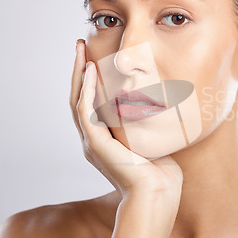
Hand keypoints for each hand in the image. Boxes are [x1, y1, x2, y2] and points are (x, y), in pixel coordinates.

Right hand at [69, 39, 182, 198]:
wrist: (157, 194)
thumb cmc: (160, 171)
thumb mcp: (150, 138)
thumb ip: (146, 121)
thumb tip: (157, 101)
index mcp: (103, 137)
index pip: (90, 100)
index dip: (89, 77)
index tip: (93, 54)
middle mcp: (93, 138)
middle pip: (78, 96)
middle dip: (78, 69)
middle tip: (80, 44)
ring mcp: (91, 142)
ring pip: (77, 100)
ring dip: (77, 73)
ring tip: (80, 49)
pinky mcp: (95, 145)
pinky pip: (85, 112)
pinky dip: (86, 90)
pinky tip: (88, 71)